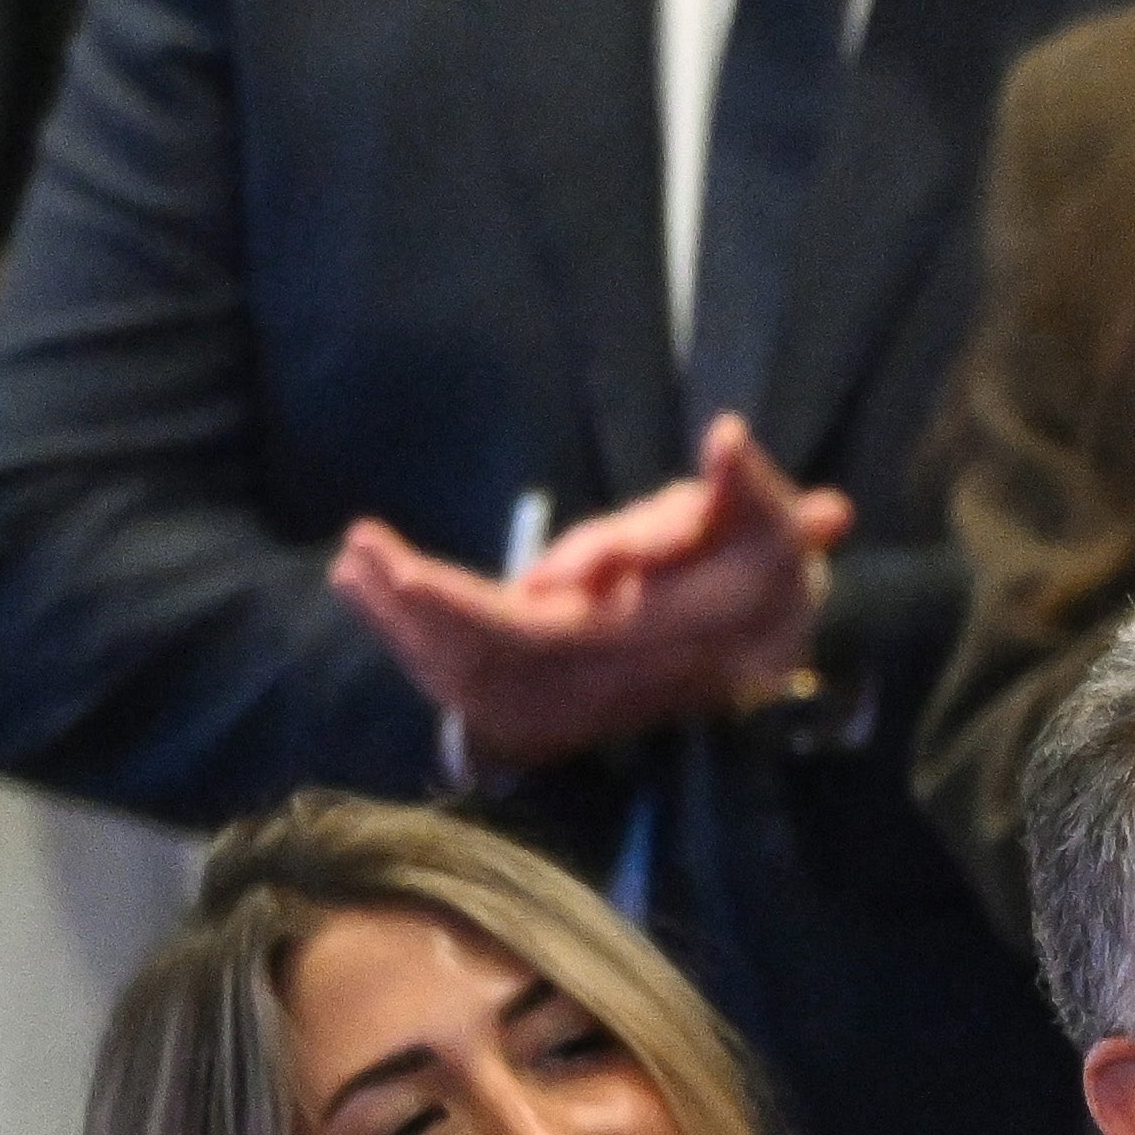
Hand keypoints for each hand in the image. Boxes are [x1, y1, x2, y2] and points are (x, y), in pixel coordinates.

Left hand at [330, 423, 844, 776]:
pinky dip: (426, 651)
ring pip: (477, 682)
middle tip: (356, 555)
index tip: (397, 566)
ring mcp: (583, 695)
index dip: (460, 608)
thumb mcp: (768, 513)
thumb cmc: (765, 559)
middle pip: (488, 663)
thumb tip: (729, 437)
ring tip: (353, 572)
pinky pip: (481, 688)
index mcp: (646, 637)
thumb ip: (745, 482)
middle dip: (416, 614)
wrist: (781, 639)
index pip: (533, 636)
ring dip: (408, 631)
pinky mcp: (563, 697)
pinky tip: (384, 606)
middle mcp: (608, 677)